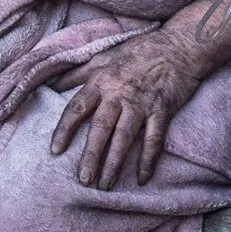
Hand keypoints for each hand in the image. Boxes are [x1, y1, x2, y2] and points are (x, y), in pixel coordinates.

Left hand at [50, 28, 209, 189]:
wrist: (178, 46)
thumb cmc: (138, 51)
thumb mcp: (103, 56)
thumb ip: (78, 73)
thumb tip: (52, 83)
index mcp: (100, 81)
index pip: (77, 108)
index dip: (64, 130)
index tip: (55, 150)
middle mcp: (118, 93)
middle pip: (100, 128)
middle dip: (90, 155)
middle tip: (83, 180)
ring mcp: (141, 103)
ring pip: (124, 137)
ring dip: (114, 163)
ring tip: (105, 185)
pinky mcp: (163, 110)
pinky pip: (154, 139)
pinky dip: (148, 159)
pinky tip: (143, 178)